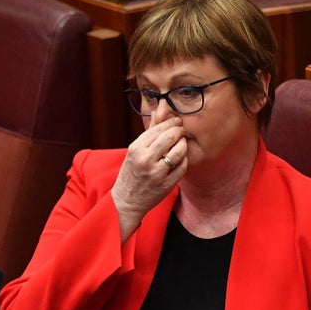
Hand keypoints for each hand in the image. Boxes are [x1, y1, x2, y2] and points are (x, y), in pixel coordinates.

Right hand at [111, 116, 186, 241]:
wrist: (127, 200)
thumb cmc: (131, 172)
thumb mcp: (135, 150)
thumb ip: (150, 130)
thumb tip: (160, 109)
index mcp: (136, 149)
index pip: (159, 129)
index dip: (171, 122)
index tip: (176, 121)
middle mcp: (146, 160)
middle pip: (170, 137)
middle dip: (179, 131)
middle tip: (181, 130)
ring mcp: (157, 173)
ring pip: (179, 151)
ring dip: (183, 144)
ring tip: (181, 143)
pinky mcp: (166, 184)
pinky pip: (182, 166)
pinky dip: (184, 159)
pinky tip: (181, 157)